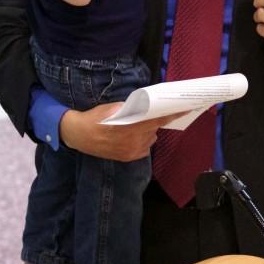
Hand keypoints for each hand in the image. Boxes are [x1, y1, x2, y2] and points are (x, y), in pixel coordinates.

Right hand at [59, 103, 182, 161]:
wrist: (78, 135)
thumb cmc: (96, 118)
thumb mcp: (113, 107)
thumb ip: (132, 108)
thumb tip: (147, 105)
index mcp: (131, 126)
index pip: (158, 120)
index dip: (172, 115)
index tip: (186, 109)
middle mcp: (134, 140)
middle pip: (155, 129)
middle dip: (154, 121)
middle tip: (149, 115)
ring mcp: (132, 151)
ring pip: (150, 138)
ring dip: (147, 132)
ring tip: (134, 127)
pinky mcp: (128, 158)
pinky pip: (144, 148)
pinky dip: (142, 142)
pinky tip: (131, 137)